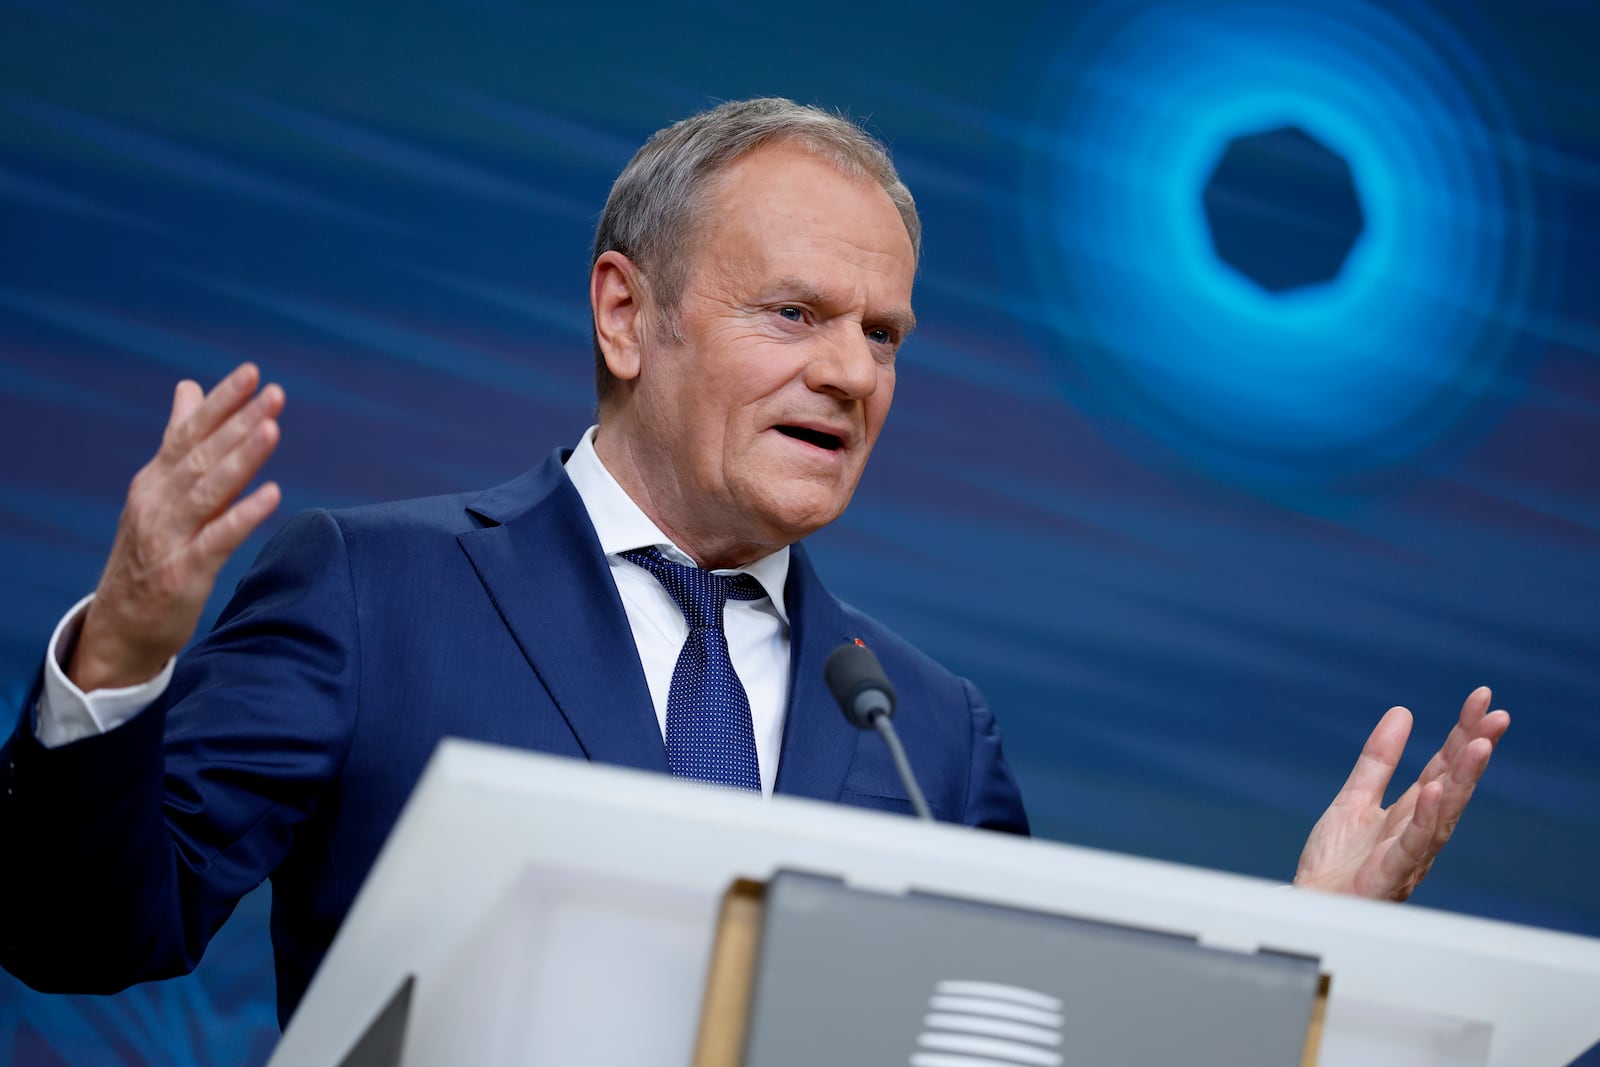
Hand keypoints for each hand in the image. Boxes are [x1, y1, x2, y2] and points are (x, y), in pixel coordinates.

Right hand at [68, 363, 284, 691]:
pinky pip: (218, 539)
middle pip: (203, 455)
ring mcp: (170, 536)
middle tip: (275, 394)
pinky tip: (272, 495)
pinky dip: (243, 515)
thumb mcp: (159, 491)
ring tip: (273, 429)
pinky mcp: (184, 572)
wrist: (121, 624)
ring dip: (242, 459)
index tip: (252, 373)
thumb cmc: (150, 550)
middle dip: (240, 422)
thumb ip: (178, 440)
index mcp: (156, 479)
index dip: (221, 402)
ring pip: (209, 490)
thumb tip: (189, 387)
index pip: (189, 431)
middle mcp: (159, 502)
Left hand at [1293, 687, 1508, 900]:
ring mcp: (1407, 856)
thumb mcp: (1354, 798)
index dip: (1462, 734)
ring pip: (1442, 814)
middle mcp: (1417, 834)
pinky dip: (1426, 819)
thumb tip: (1402, 713)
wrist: (1308, 907)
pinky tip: (1435, 791)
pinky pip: (1411, 846)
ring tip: (1479, 745)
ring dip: (1463, 780)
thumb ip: (1378, 761)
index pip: (1442, 767)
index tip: (1481, 700)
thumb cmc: (1337, 864)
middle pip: (1451, 786)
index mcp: (1410, 814)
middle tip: (1496, 716)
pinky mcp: (1388, 876)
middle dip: (1474, 751)